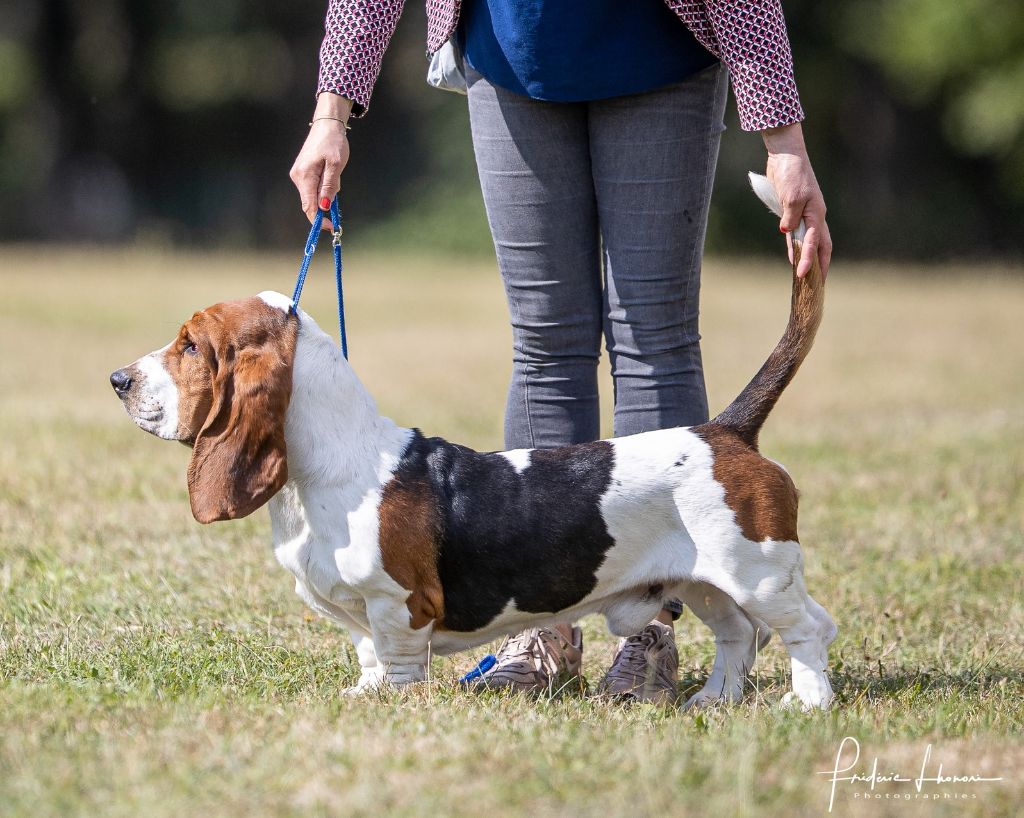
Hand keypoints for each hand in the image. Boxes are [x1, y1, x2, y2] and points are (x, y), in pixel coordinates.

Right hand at [290, 93, 352, 228]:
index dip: (318, 220)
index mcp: (305, 176)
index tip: (331, 227)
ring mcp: (299, 175)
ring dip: (326, 194)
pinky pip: (313, 188)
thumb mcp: (336, 165)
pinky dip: (324, 188)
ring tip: (335, 175)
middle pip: (311, 203)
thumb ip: (330, 186)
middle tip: (338, 193)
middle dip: (325, 205)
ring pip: (313, 196)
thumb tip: (324, 206)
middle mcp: (298, 177)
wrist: (327, 125)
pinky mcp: (303, 173)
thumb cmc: (333, 142)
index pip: (309, 206)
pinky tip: (331, 175)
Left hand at [762, 123, 831, 279]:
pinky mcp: (793, 214)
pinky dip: (795, 248)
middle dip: (820, 266)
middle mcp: (814, 217)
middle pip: (821, 247)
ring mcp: (805, 216)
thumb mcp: (792, 194)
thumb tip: (787, 232)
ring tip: (806, 278)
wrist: (786, 157)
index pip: (815, 243)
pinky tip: (792, 258)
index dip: (809, 260)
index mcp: (817, 214)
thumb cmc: (792, 173)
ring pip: (810, 243)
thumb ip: (791, 215)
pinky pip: (796, 236)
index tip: (802, 276)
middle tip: (818, 286)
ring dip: (808, 259)